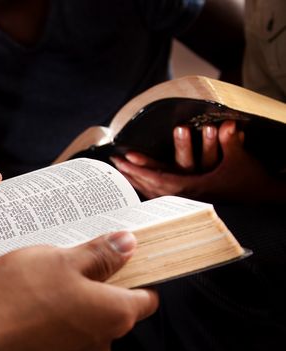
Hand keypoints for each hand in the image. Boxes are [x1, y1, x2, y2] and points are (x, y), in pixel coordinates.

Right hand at [0, 231, 158, 350]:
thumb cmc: (15, 299)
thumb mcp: (59, 261)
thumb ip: (99, 255)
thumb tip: (128, 244)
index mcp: (114, 315)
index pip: (145, 298)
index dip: (135, 277)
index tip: (118, 261)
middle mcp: (100, 347)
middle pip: (109, 313)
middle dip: (92, 290)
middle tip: (62, 268)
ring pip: (79, 329)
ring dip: (66, 310)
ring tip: (34, 290)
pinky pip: (54, 346)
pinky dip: (46, 331)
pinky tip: (20, 315)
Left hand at [111, 121, 285, 202]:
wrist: (261, 194)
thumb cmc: (249, 178)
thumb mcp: (239, 159)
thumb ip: (231, 142)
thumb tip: (228, 124)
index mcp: (195, 188)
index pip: (161, 180)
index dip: (142, 171)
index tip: (125, 163)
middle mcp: (187, 197)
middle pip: (152, 188)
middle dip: (132, 175)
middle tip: (115, 163)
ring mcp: (187, 200)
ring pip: (155, 194)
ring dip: (136, 181)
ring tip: (121, 171)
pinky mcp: (190, 199)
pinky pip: (162, 195)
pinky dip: (147, 188)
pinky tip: (138, 184)